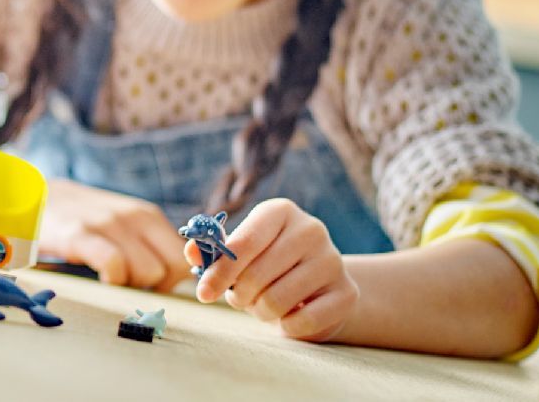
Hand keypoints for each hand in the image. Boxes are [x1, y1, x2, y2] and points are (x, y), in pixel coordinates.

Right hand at [37, 178, 191, 289]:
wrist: (35, 198)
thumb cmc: (83, 219)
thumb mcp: (123, 224)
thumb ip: (149, 245)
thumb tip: (177, 280)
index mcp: (148, 215)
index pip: (184, 258)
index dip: (173, 280)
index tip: (152, 285)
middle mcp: (134, 216)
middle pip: (172, 269)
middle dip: (153, 286)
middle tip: (128, 283)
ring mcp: (108, 224)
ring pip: (147, 273)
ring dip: (130, 284)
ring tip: (108, 276)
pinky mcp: (80, 234)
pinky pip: (113, 265)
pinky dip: (112, 278)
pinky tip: (99, 277)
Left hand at [187, 198, 356, 341]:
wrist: (320, 286)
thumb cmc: (270, 265)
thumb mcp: (242, 253)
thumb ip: (214, 251)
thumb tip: (190, 252)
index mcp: (280, 211)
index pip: (243, 243)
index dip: (219, 272)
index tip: (203, 293)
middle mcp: (311, 229)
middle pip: (256, 275)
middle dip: (239, 296)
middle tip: (241, 299)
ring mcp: (333, 260)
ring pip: (276, 301)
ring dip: (260, 311)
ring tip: (264, 304)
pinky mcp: (347, 292)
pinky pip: (301, 322)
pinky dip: (285, 327)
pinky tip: (289, 315)